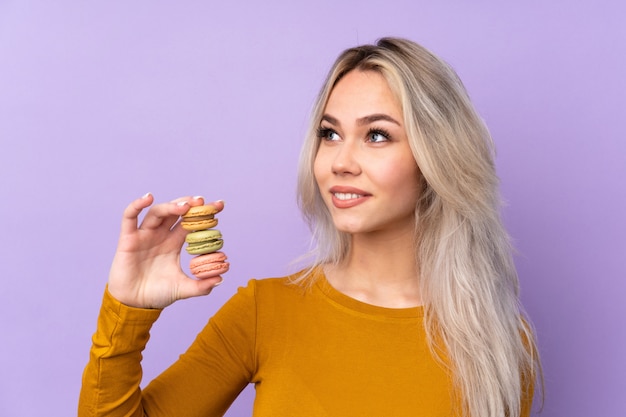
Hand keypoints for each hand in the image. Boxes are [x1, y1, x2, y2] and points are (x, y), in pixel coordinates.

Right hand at [107, 193, 225, 308]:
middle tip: (202, 201)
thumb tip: (221, 279)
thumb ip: (201, 286)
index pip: (191, 222)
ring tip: (185, 206)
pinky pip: (129, 217)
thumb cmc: (157, 294)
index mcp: (174, 242)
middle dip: (189, 204)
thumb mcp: (183, 289)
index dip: (204, 213)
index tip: (220, 206)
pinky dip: (137, 205)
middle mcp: (160, 235)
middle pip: (175, 212)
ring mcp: (144, 235)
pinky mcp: (128, 239)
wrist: (134, 304)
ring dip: (170, 206)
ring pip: (157, 212)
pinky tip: (148, 198)